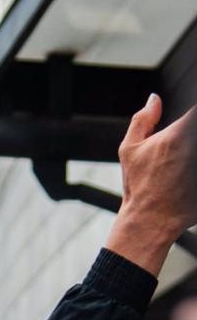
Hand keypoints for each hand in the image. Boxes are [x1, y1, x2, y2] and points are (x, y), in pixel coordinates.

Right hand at [107, 94, 196, 274]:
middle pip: (194, 132)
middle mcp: (193, 146)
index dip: (188, 119)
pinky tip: (186, 175)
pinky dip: (193, 169)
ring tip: (180, 167)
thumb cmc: (139, 186)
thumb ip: (142, 120)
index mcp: (178, 134)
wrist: (151, 219)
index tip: (182, 129)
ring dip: (191, 154)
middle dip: (189, 140)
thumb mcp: (129, 149)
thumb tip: (154, 100)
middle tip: (178, 155)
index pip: (193, 113)